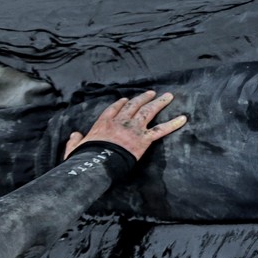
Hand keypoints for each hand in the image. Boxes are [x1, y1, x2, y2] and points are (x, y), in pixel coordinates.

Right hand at [64, 90, 187, 160]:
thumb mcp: (74, 147)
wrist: (96, 163)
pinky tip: (183, 118)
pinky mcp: (143, 139)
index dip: (121, 104)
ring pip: (148, 111)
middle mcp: (120, 121)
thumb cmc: (84, 157)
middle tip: (152, 93)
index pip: (114, 109)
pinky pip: (161, 130)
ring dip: (159, 103)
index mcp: (103, 123)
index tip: (126, 100)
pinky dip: (173, 124)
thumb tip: (74, 135)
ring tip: (168, 96)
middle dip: (143, 98)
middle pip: (134, 106)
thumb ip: (75, 140)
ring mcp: (133, 128)